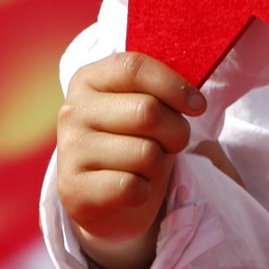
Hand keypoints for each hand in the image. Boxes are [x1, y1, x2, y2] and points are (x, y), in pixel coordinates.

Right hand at [57, 51, 205, 268]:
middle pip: (147, 111)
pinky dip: (144, 191)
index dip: (173, 85)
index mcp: (88, 80)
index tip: (198, 106)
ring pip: (146, 153)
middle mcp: (72, 111)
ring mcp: (70, 151)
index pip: (134, 68)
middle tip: (175, 142)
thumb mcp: (143, 107)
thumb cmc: (133, 142)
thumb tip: (194, 100)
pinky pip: (132, 187)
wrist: (107, 200)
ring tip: (147, 167)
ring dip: (160, 165)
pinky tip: (134, 188)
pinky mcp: (75, 190)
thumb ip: (159, 93)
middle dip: (176, 131)